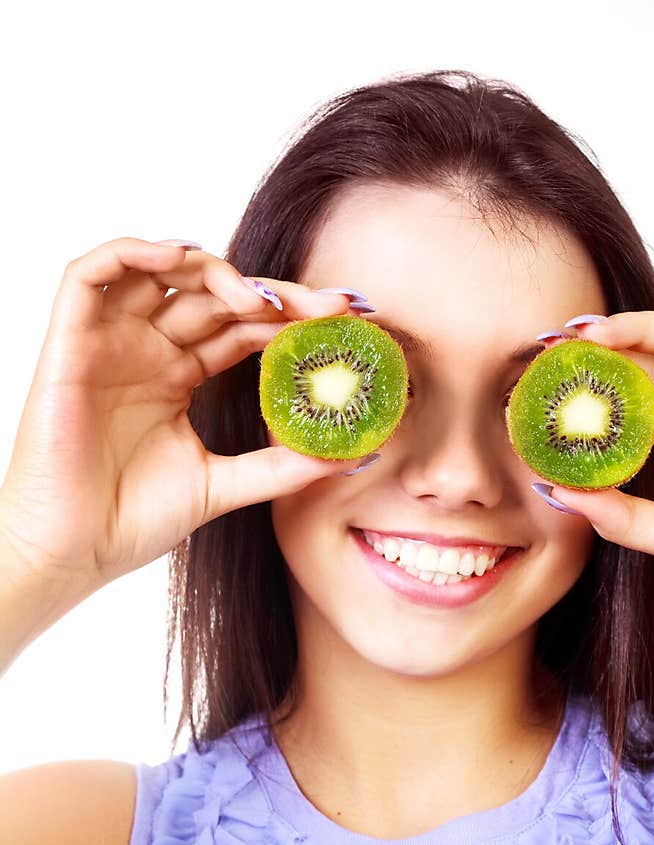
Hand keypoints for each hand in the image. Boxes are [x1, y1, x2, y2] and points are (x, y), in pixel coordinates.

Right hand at [0, 237, 368, 598]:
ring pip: (160, 273)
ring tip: (260, 297)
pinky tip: (182, 258)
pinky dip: (133, 253)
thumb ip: (282, 467)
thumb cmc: (133, 520)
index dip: (291, 317)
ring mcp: (110, 342)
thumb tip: (350, 456)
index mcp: (180, 377)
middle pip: (214, 296)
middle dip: (274, 294)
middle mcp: (147, 350)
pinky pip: (91, 273)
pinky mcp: (70, 341)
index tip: (346, 321)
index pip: (242, 328)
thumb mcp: (224, 485)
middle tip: (330, 305)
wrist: (74, 550)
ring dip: (212, 270)